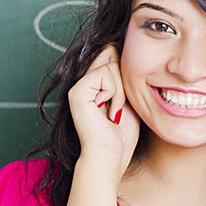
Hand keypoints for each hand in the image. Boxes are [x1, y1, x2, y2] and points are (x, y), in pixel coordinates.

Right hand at [68, 44, 139, 178]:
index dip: (125, 71)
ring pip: (110, 65)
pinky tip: (110, 112)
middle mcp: (83, 83)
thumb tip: (120, 48)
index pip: (111, 56)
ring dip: (121, 92)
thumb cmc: (121, 135)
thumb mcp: (128, 99)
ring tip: (115, 113)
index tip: (125, 100)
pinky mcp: (77, 91)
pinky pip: (104, 74)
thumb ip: (124, 78)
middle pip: (110, 55)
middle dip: (123, 81)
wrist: (110, 157)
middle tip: (120, 107)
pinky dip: (115, 93)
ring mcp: (78, 87)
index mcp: (93, 85)